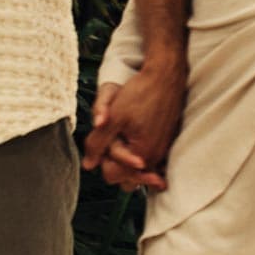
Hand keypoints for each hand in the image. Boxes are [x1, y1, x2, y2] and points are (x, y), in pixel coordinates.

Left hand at [85, 66, 183, 191]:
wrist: (166, 76)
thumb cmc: (141, 94)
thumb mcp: (113, 118)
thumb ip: (98, 144)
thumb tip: (88, 165)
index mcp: (142, 156)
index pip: (112, 176)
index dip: (103, 158)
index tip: (106, 139)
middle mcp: (155, 158)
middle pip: (125, 177)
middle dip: (116, 162)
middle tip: (115, 138)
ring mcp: (162, 151)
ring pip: (137, 169)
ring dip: (127, 157)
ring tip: (124, 136)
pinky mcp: (166, 142)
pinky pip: (149, 159)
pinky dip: (139, 151)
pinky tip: (135, 134)